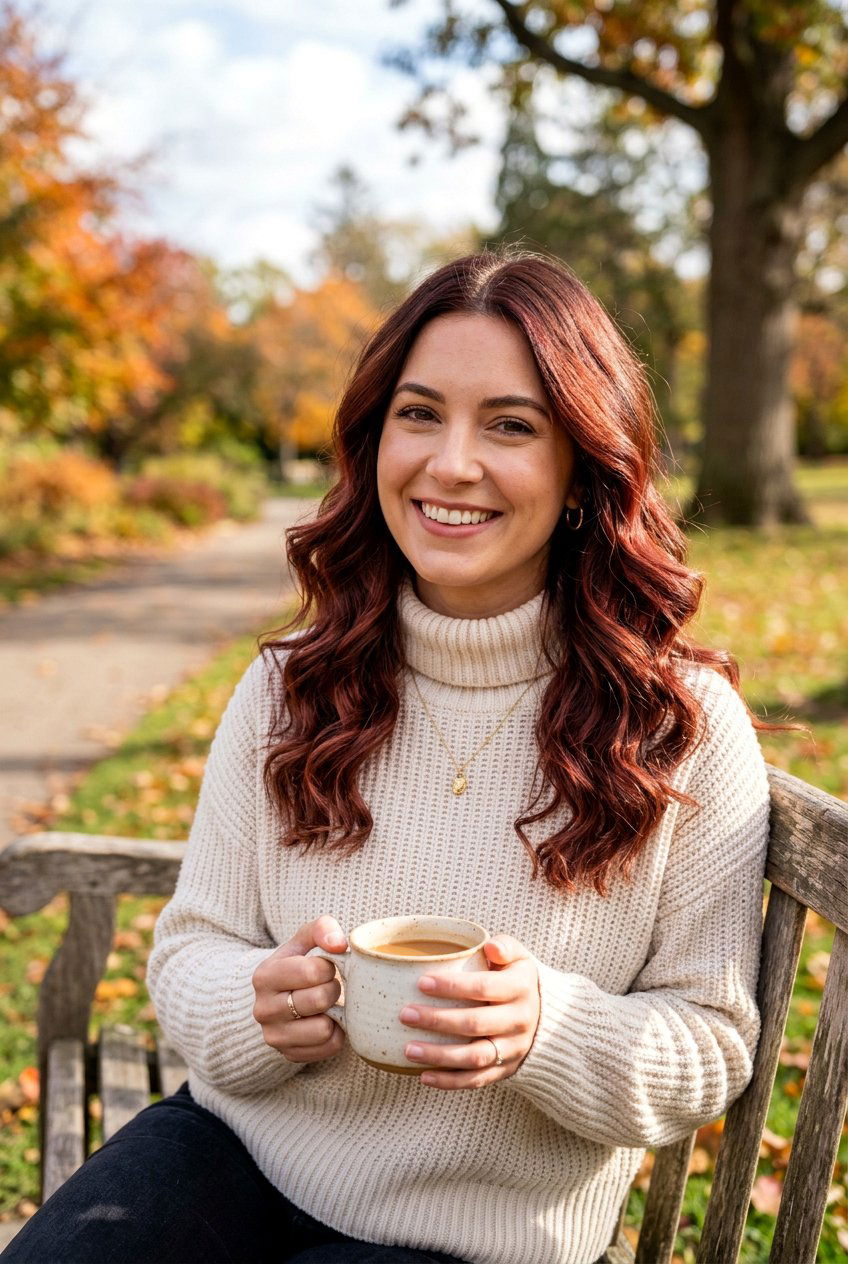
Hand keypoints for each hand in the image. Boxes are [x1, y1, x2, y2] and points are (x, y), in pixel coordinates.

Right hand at [252, 915, 347, 1063]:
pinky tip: (326, 1021)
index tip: (325, 966)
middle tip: (328, 985)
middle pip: (319, 1000)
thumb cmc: (297, 965)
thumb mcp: (304, 940)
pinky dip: (335, 1034)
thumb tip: (339, 944)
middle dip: (332, 989)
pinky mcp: (289, 1054)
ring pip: (323, 1029)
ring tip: (326, 1004)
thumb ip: (321, 929)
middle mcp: (263, 1009)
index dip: (328, 966)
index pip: (311, 971)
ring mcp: (274, 1036)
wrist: (278, 998)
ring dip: (334, 1014)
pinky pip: (328, 1047)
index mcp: (264, 976)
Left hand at [399, 935, 540, 1088]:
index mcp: (520, 989)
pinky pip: (477, 1080)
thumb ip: (505, 946)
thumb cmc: (519, 979)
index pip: (483, 988)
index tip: (421, 983)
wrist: (549, 1018)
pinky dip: (450, 1082)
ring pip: (474, 1057)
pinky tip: (423, 1076)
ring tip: (409, 1049)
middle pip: (475, 1023)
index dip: (452, 986)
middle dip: (438, 1020)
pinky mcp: (506, 1070)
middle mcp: (519, 1021)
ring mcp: (512, 1049)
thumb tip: (490, 947)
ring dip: (439, 1055)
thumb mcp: (520, 957)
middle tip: (406, 1015)